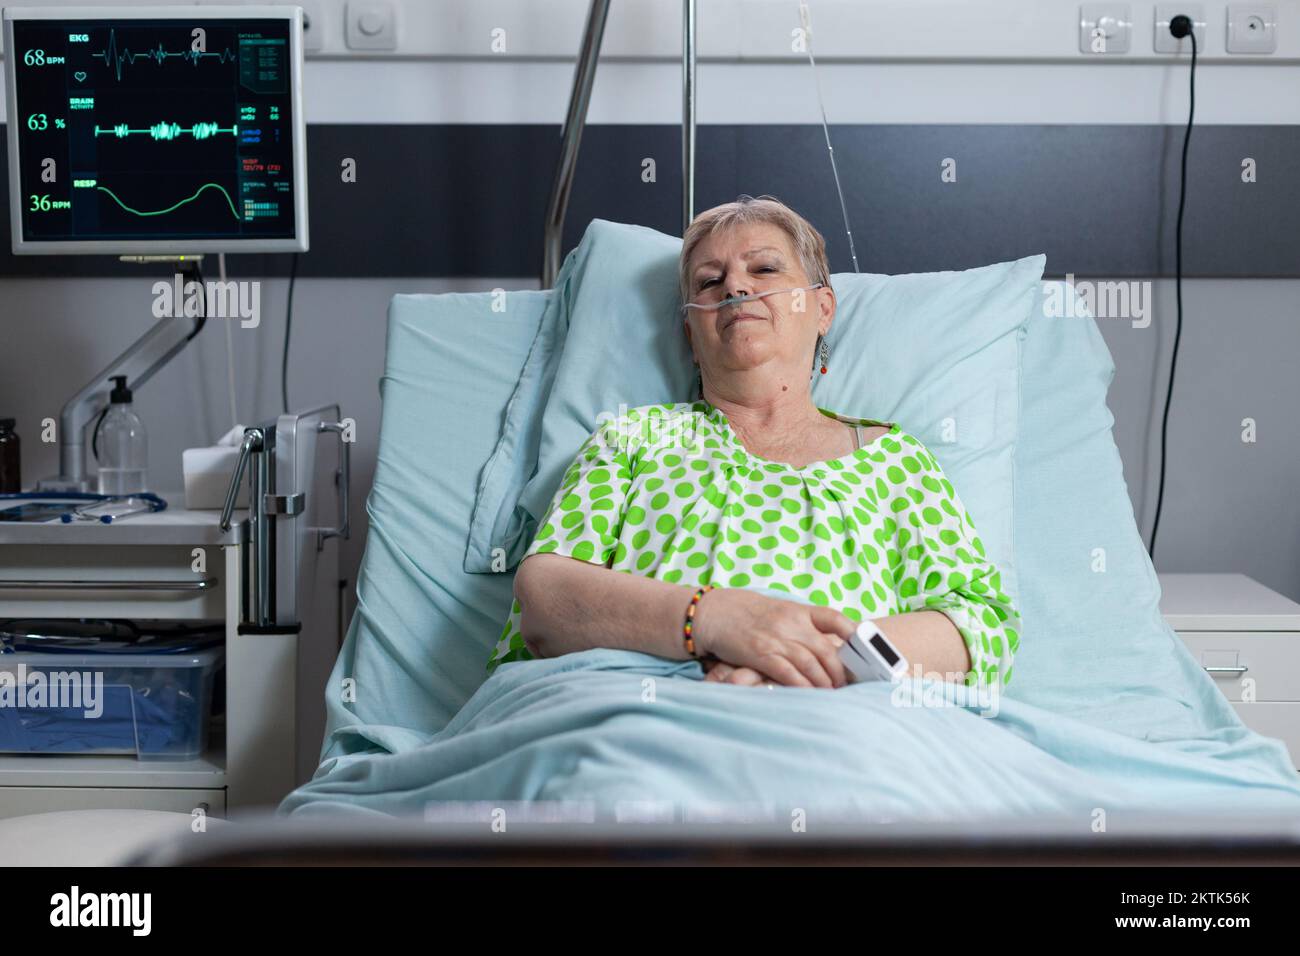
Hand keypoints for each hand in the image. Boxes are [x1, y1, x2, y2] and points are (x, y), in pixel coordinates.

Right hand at [691, 587, 855, 688]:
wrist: (713, 611)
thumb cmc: (746, 614)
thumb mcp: (777, 611)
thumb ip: (799, 625)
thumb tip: (824, 644)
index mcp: (798, 610)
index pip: (834, 618)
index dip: (854, 634)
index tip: (866, 650)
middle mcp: (791, 623)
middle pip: (827, 650)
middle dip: (840, 672)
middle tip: (848, 687)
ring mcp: (776, 638)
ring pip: (812, 664)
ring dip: (825, 683)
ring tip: (832, 695)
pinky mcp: (761, 654)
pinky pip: (789, 673)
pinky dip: (802, 687)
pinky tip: (810, 696)